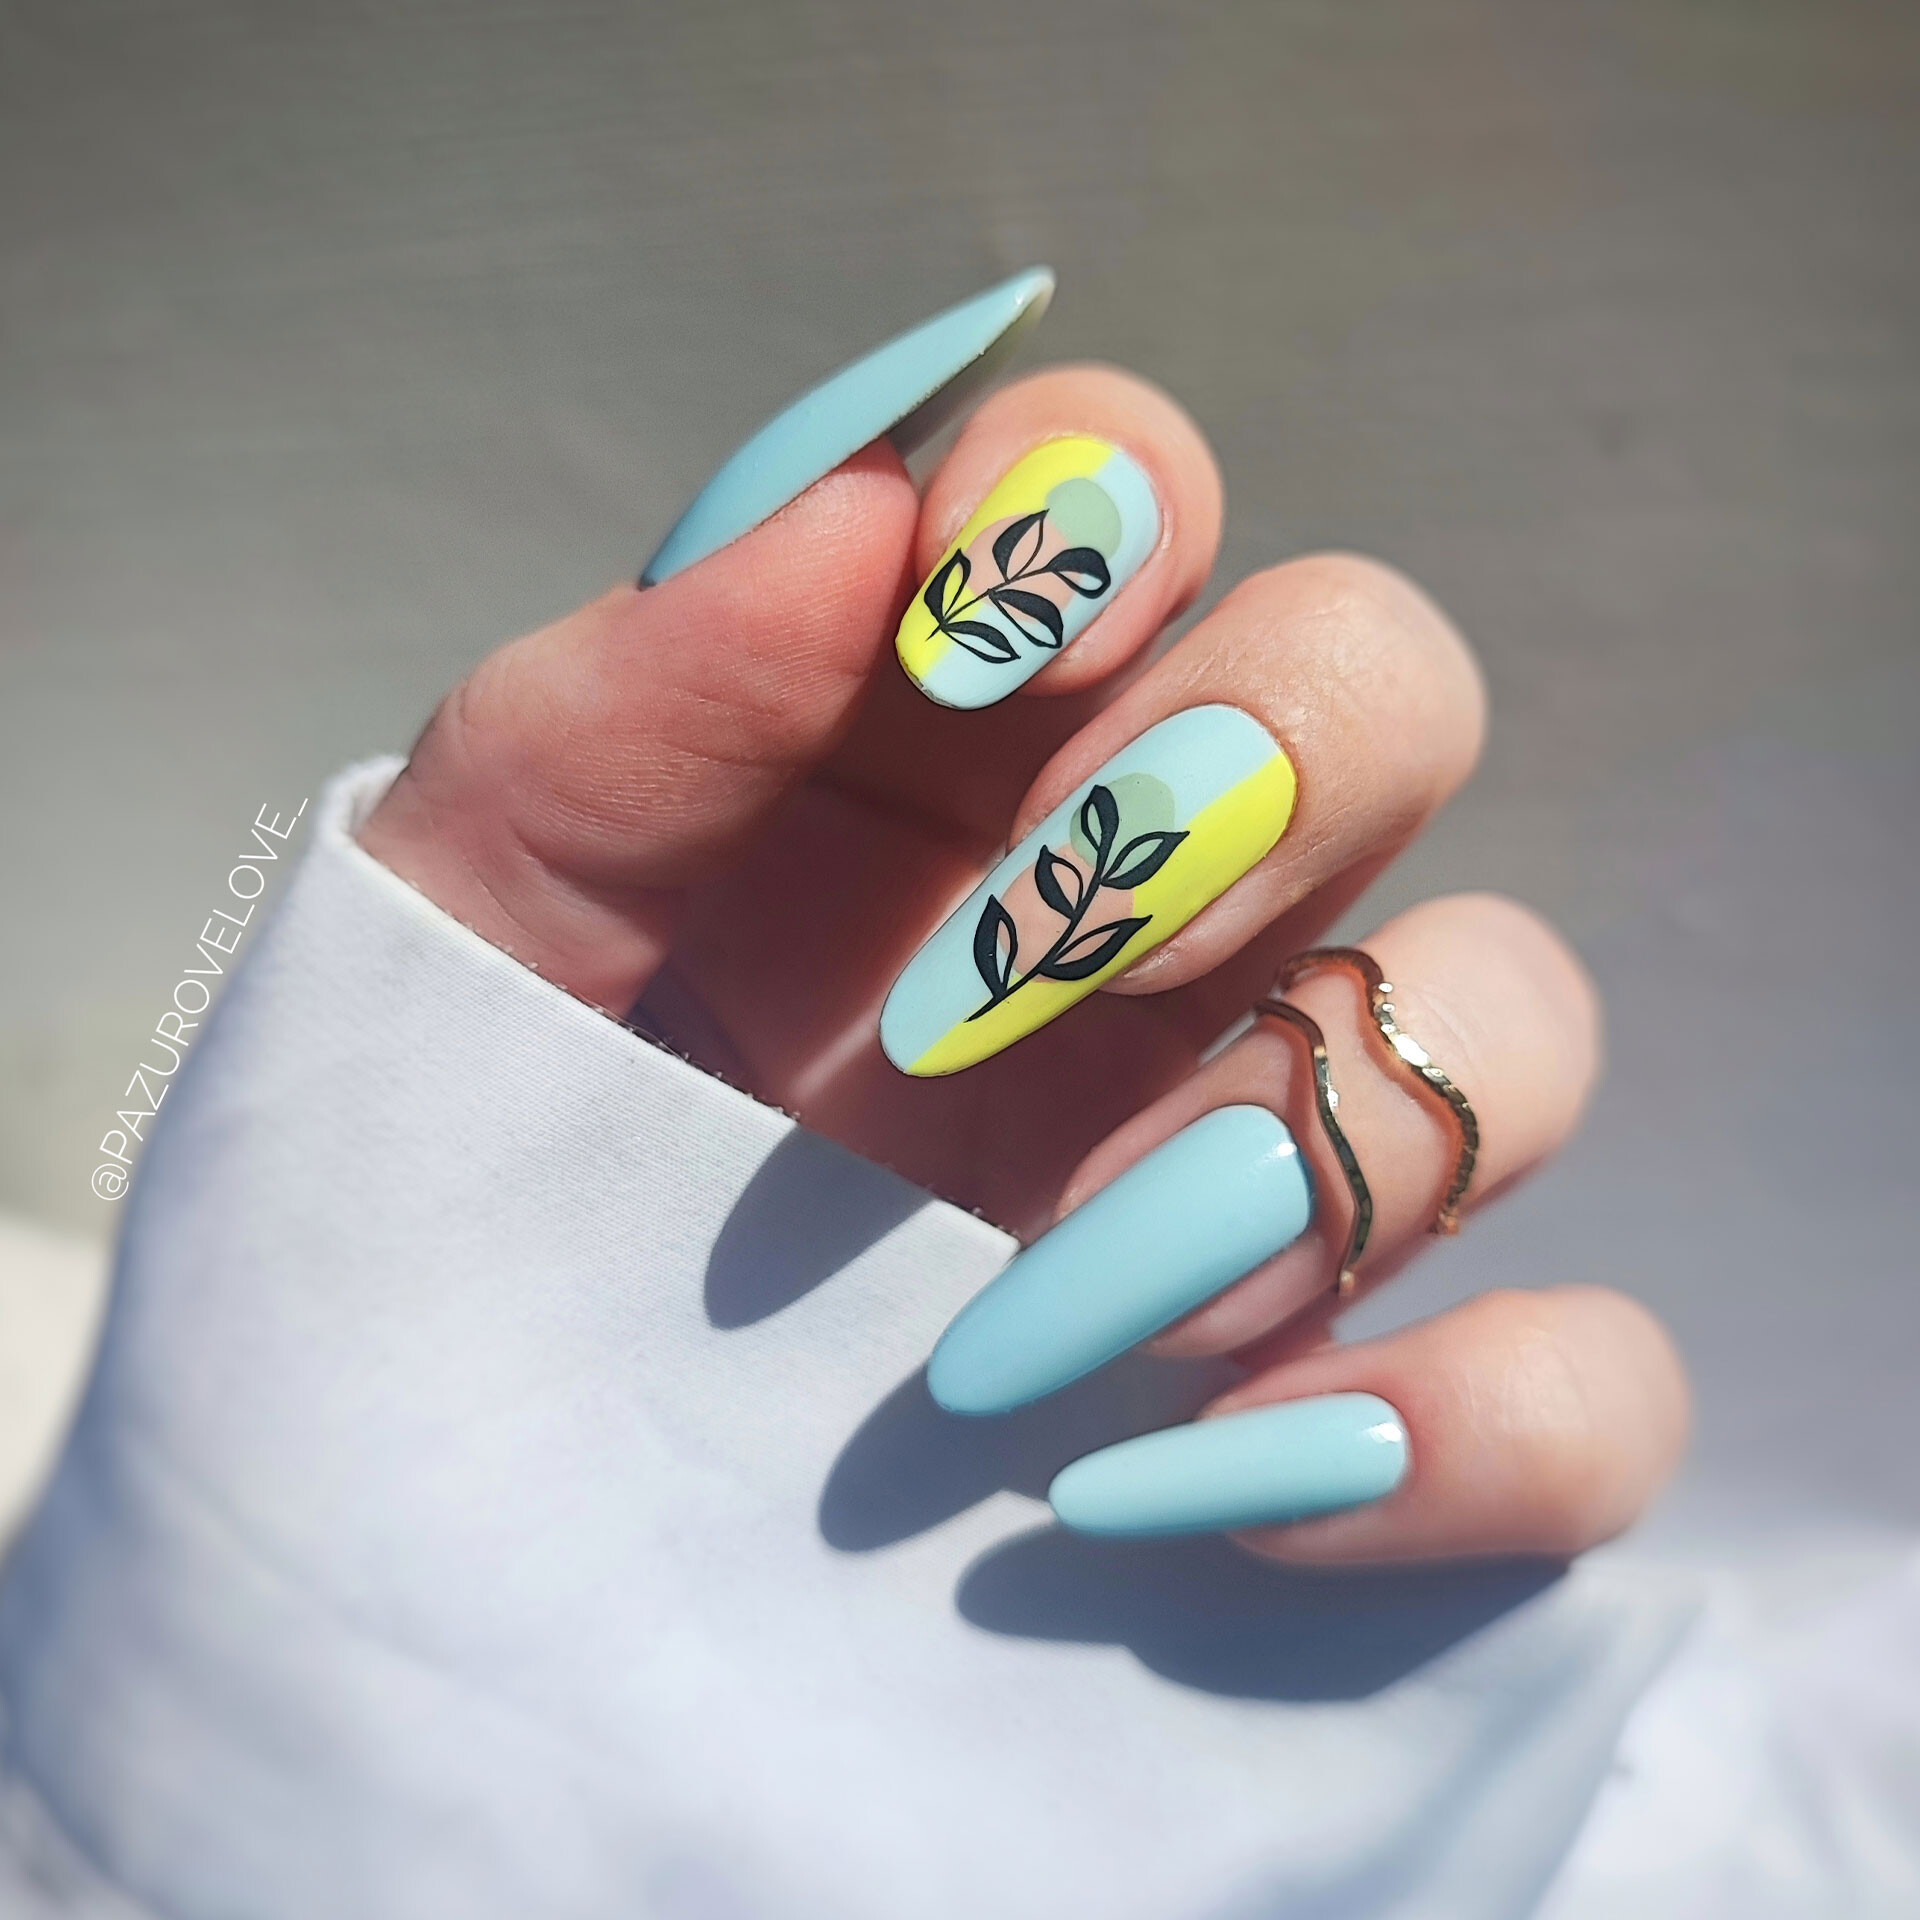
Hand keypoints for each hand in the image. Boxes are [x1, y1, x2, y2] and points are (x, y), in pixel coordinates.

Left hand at [361, 340, 1686, 1565]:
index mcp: (946, 774)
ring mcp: (1279, 1170)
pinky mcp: (1365, 1419)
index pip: (1130, 497)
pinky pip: (1587, 1385)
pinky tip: (1209, 1489)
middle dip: (1256, 773)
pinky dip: (1476, 1421)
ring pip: (1518, 1019)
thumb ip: (606, 723)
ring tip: (1063, 1294)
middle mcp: (1157, 929)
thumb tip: (846, 515)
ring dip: (1324, 1123)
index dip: (1102, 505)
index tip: (960, 649)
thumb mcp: (459, 953)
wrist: (470, 1565)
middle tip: (1029, 961)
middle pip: (1387, 692)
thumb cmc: (441, 1220)